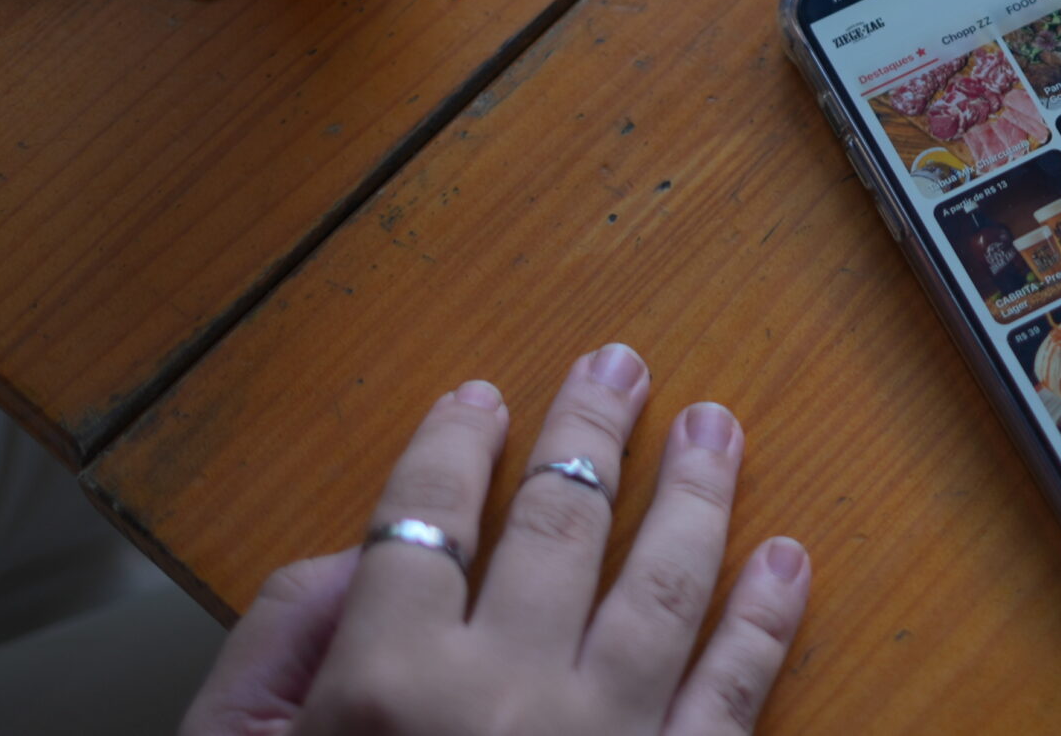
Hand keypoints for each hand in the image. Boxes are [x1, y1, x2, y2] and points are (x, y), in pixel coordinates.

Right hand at [177, 346, 809, 735]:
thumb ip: (274, 654)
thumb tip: (353, 557)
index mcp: (387, 690)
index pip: (425, 526)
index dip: (451, 449)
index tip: (479, 399)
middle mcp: (506, 699)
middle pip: (560, 527)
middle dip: (590, 433)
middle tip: (619, 362)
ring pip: (666, 583)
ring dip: (696, 492)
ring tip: (715, 424)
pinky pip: (738, 693)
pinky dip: (768, 618)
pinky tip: (787, 558)